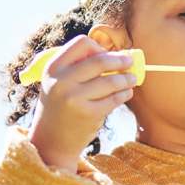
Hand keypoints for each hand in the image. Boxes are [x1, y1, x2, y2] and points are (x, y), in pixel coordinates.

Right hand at [27, 35, 135, 172]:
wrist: (52, 140)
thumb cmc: (61, 106)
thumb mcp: (59, 82)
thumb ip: (78, 67)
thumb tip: (115, 53)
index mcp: (53, 67)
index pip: (82, 44)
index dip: (99, 47)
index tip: (108, 55)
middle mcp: (61, 81)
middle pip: (100, 61)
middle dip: (120, 60)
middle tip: (130, 62)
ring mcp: (75, 98)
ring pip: (111, 81)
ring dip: (126, 79)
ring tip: (132, 79)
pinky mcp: (88, 114)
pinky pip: (114, 99)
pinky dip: (125, 94)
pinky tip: (127, 93)